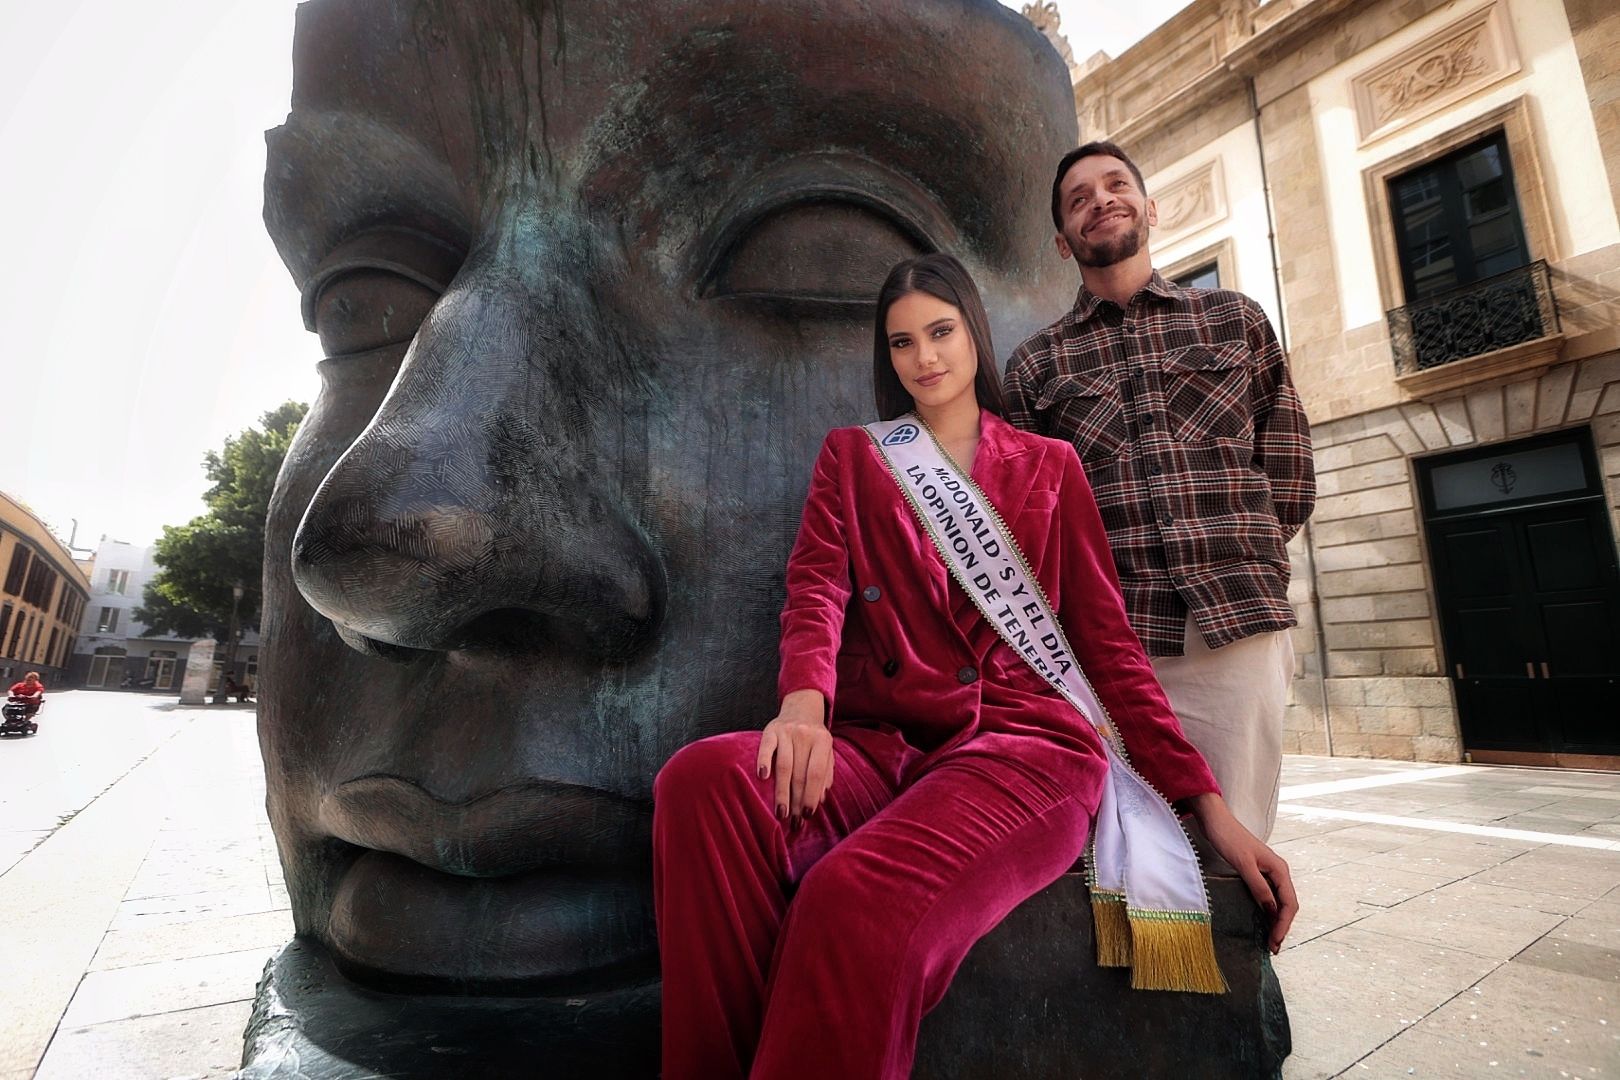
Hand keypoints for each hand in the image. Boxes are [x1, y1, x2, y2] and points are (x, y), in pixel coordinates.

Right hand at [756, 689, 833, 824]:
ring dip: (781, 791)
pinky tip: (762, 777)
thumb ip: (825, 773)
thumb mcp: (826, 751)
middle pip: (800, 773)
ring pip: (784, 765)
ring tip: (781, 812)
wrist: (801, 707)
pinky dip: (764, 761)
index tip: (808, 815)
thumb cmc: (814, 738)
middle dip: (797, 800)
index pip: (816, 772)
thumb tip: (820, 799)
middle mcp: (805, 735)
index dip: (812, 795)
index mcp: (823, 741)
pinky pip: (766, 746)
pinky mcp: (770, 729)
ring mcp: (787, 731)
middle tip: (793, 822)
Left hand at [1184, 793, 1297, 953]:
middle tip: (1273, 948)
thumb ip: (1258, 886)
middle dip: (1282, 927)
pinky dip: (1269, 911)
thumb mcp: (1243, 864)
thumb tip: (1271, 910)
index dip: (1284, 924)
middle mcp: (1278, 872)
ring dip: (1277, 921)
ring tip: (1271, 940)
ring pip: (1279, 902)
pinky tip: (1264, 921)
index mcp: (1279, 869)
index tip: (1275, 941)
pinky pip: (1269, 896)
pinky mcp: (1258, 874)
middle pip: (1287, 905)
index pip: (1289, 903)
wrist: (1216, 821)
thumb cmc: (1229, 838)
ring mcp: (1268, 873)